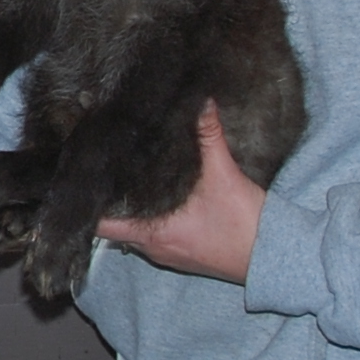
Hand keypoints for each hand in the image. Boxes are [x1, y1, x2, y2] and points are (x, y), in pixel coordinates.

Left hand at [97, 102, 263, 283]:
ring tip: (128, 180)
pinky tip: (162, 199)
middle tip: (106, 172)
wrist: (274, 257)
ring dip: (133, 211)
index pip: (101, 226)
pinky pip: (158, 237)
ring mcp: (170, 255)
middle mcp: (155, 249)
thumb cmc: (245, 225)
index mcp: (153, 234)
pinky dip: (154, 219)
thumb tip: (200, 102)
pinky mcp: (186, 255)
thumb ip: (209, 137)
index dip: (89, 204)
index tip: (84, 181)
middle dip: (111, 202)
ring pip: (137, 233)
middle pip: (116, 228)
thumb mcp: (224, 175)